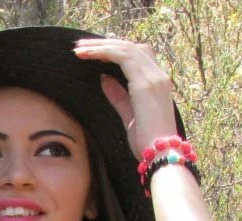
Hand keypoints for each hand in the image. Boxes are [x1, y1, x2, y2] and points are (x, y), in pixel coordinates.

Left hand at [73, 37, 177, 156]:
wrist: (161, 155)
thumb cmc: (146, 143)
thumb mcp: (129, 116)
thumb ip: (119, 96)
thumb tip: (104, 79)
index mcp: (156, 83)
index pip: (138, 55)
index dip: (115, 50)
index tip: (93, 52)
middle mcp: (158, 76)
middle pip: (132, 47)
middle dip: (105, 44)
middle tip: (81, 46)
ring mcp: (154, 78)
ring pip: (127, 48)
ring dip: (101, 46)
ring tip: (80, 49)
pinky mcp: (145, 85)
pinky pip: (124, 57)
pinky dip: (105, 53)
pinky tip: (89, 55)